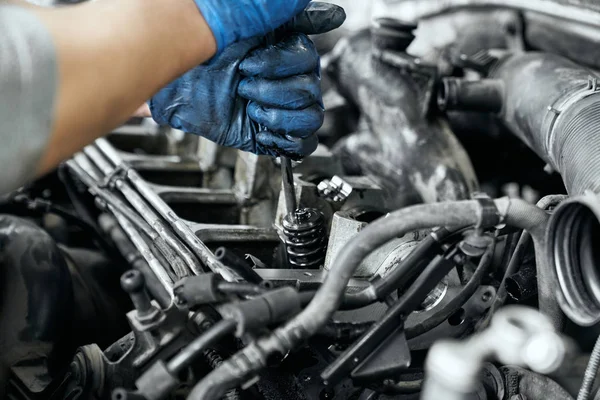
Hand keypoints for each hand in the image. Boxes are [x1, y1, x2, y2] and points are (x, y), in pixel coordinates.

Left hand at [149, 2, 344, 157]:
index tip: (252, 61)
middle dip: (274, 83)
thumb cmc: (197, 53)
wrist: (174, 91)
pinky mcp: (273, 130)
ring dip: (278, 109)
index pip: (307, 49)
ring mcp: (279, 102)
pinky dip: (286, 136)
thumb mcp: (237, 21)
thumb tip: (330, 13)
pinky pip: (304, 141)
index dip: (282, 58)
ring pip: (311, 112)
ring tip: (250, 104)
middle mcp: (285, 72)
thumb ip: (278, 11)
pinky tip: (262, 125)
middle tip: (244, 79)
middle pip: (311, 82)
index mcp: (282, 42)